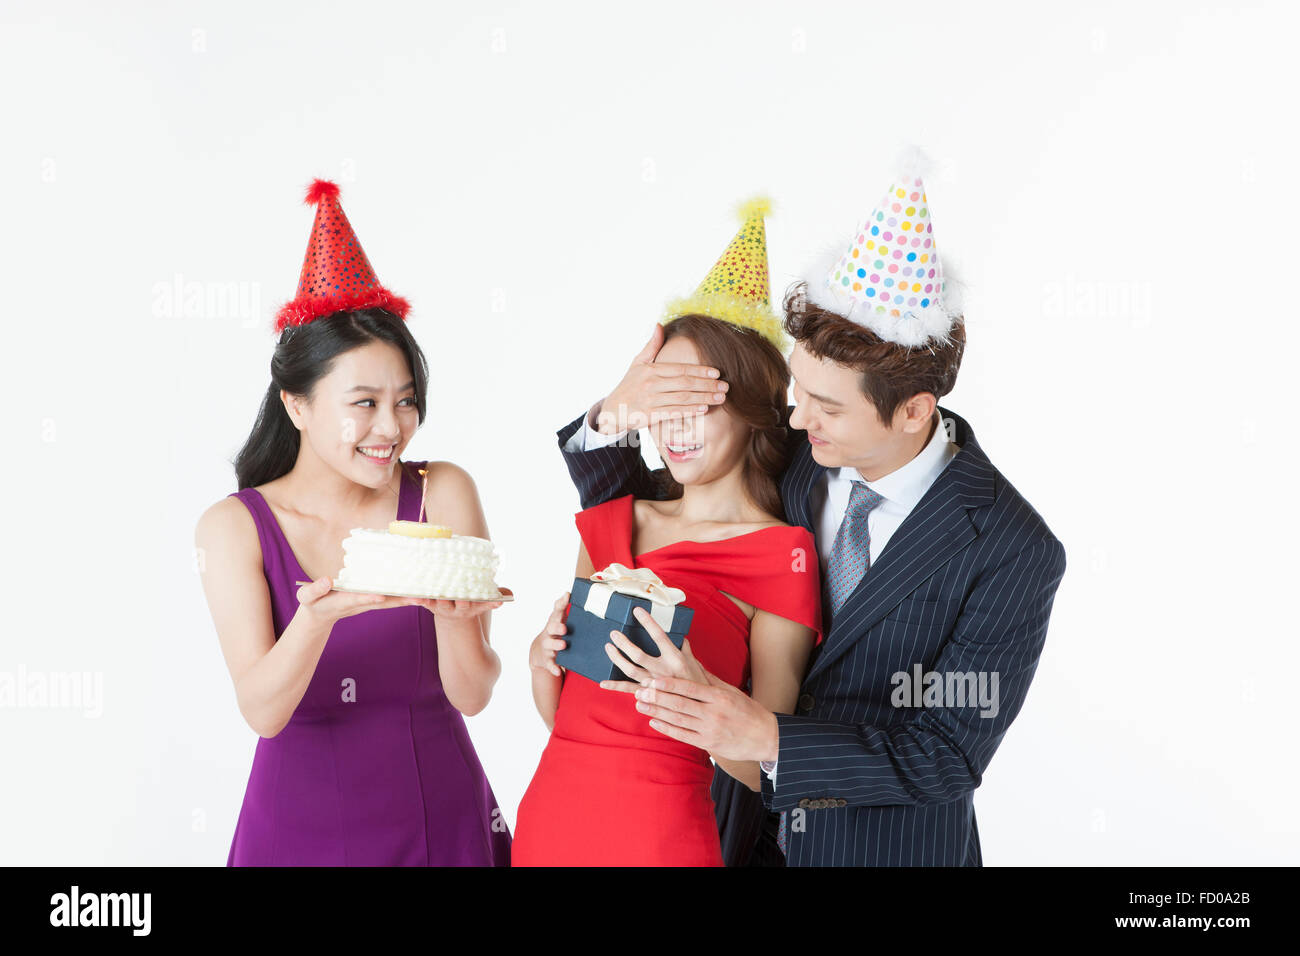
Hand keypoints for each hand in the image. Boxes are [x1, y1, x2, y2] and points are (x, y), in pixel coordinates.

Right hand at [295, 575, 424, 624]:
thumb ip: (314, 590)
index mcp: (344, 601)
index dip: (369, 597)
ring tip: (426, 597)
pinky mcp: (372, 601)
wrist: (320, 615)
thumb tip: (325, 580)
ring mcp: (368, 603)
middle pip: (382, 603)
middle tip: (419, 599)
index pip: (358, 599)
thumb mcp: (307, 597)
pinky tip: (419, 593)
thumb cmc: (313, 603)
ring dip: (407, 600)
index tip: (380, 597)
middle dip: (400, 601)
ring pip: (390, 602)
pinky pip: (390, 599)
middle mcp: (360, 603)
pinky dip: (404, 597)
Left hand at [415, 587, 510, 619]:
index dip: (490, 603)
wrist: (452, 620)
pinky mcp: (429, 604)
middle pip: (461, 603)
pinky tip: (415, 593)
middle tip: (465, 594)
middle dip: (463, 599)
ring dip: (438, 595)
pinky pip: (424, 601)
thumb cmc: (470, 603)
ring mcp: (443, 607)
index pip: (483, 604)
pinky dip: (420, 598)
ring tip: (436, 587)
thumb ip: (495, 597)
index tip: (498, 602)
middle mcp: (458, 608)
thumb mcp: (484, 602)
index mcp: (472, 607)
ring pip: (441, 601)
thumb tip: (509, 595)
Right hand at [529, 591, 570, 677]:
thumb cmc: (557, 635)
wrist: (539, 652)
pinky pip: (550, 664)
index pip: (557, 610)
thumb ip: (572, 613)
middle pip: (551, 627)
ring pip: (550, 644)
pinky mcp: (547, 659)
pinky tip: (558, 670)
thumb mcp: (562, 622)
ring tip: (563, 645)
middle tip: (565, 628)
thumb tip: (590, 599)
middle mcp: (550, 632)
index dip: (561, 602)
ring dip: (556, 644)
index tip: (567, 595)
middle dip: (557, 626)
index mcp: (555, 622)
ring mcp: (547, 646)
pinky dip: (553, 667)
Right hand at [596, 323, 727, 433]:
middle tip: (725, 386)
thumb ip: (651, 345)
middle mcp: (651, 384)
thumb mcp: (637, 363)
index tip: (717, 372)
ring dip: (703, 397)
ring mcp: (650, 400)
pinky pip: (674, 412)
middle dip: (707, 384)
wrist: (612, 410)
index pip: (680, 369)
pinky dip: (690, 410)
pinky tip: (704, 408)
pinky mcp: (650, 415)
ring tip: (720, 397)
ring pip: (682, 398)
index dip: (700, 370)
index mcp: (651, 369)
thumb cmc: (628, 385)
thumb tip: (659, 324)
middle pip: (685, 383)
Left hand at [599, 605, 710, 691]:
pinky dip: (615, 686)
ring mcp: (654, 683)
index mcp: (674, 658)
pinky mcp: (649, 694)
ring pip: (630, 670)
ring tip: (609, 648)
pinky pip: (629, 689)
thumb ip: (685, 648)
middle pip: (638, 654)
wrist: (698, 707)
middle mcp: (662, 670)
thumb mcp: (694, 662)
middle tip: (614, 634)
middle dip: (624, 643)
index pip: (659, 635)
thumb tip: (680, 635)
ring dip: (617, 659)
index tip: (637, 611)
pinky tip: (603, 683)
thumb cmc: (696, 683)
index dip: (648, 622)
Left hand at [633, 675, 780, 763]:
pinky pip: (683, 735)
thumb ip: (709, 678)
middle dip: (658, 697)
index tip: (653, 679)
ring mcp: (710, 730)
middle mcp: (714, 713)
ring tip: (640, 703)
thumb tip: (691, 660)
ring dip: (657, 711)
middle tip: (640, 690)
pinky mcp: (708, 744)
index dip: (670, 684)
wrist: (766, 738)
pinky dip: (667, 729)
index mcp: (719, 697)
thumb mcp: (732, 691)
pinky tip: (654, 721)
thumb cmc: (748, 711)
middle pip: (680, 704)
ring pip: (678, 720)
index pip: (691, 688)